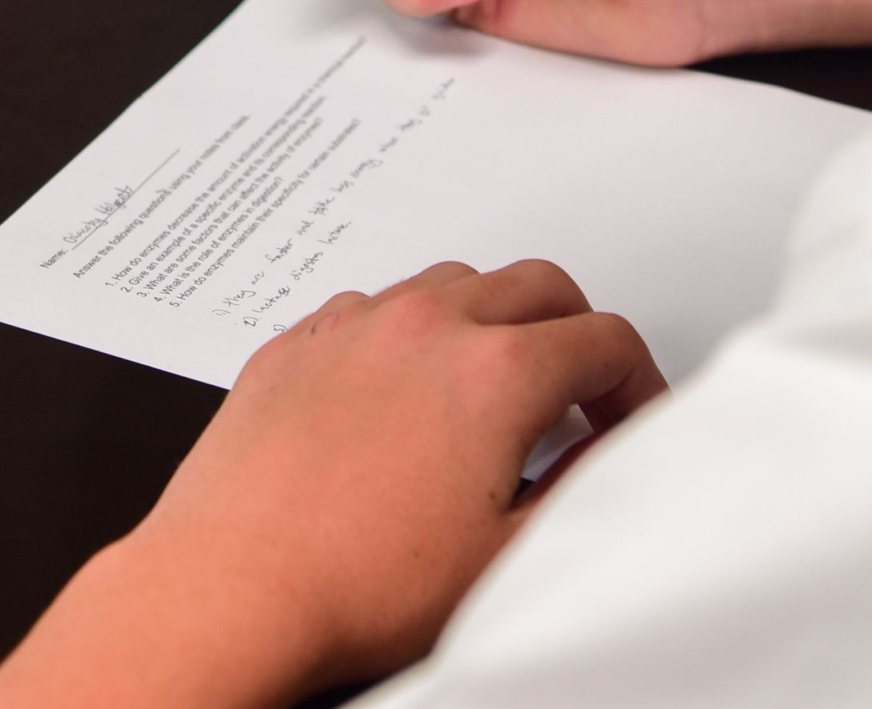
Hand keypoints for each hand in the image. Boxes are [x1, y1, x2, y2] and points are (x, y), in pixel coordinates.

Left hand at [121, 262, 663, 687]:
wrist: (235, 589)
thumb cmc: (353, 584)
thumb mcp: (508, 555)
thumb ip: (579, 488)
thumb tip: (604, 453)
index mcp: (494, 372)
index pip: (604, 340)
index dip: (636, 384)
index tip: (627, 417)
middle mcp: (425, 327)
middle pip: (536, 285)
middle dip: (575, 332)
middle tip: (577, 391)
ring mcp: (353, 326)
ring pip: (453, 283)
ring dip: (491, 322)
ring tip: (489, 392)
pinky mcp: (297, 343)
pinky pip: (373, 309)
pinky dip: (408, 336)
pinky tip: (403, 396)